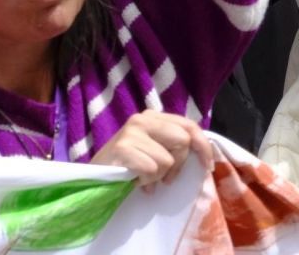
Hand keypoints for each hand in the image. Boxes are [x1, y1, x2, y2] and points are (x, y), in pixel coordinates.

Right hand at [91, 112, 213, 191]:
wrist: (91, 177)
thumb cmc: (126, 165)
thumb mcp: (153, 149)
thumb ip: (173, 145)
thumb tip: (202, 154)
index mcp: (155, 116)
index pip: (190, 126)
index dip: (203, 146)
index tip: (207, 166)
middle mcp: (144, 119)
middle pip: (183, 141)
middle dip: (178, 165)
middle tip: (166, 178)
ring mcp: (132, 131)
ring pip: (167, 160)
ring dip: (158, 177)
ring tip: (143, 178)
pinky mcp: (123, 147)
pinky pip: (151, 169)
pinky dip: (146, 180)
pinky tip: (134, 180)